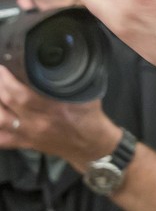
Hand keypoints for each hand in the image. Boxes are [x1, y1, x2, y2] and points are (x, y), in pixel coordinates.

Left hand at [0, 67, 120, 168]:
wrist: (90, 145)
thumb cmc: (89, 118)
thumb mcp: (85, 95)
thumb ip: (70, 81)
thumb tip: (55, 65)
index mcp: (54, 110)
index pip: (22, 95)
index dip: (7, 81)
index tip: (3, 68)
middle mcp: (38, 123)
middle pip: (8, 104)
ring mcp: (29, 135)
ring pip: (0, 121)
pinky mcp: (26, 143)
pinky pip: (1, 140)